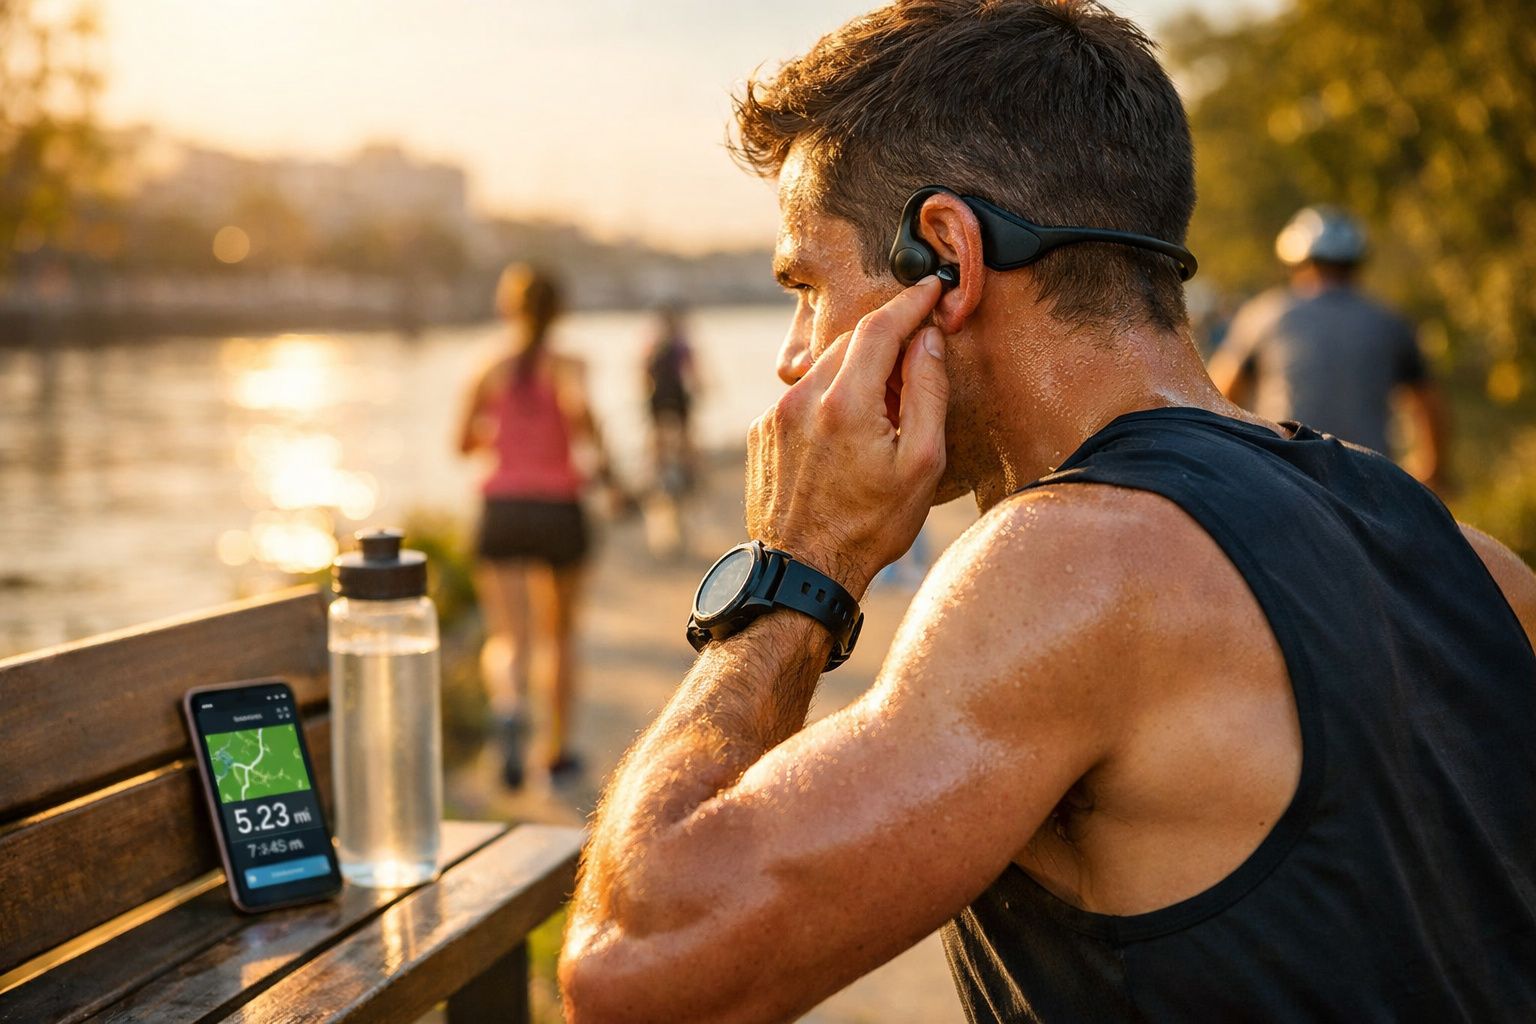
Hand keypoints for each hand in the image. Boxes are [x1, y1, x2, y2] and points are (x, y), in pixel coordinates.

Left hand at [746, 278, 947, 596]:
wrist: (804, 571)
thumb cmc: (870, 526)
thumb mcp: (921, 463)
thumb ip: (927, 391)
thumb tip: (927, 339)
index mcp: (845, 402)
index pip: (880, 326)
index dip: (910, 302)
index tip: (931, 289)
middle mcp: (801, 398)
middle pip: (851, 343)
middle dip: (887, 342)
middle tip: (917, 364)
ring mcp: (775, 416)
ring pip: (824, 369)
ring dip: (857, 374)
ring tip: (883, 418)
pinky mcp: (761, 433)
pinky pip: (803, 398)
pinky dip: (830, 400)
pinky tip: (846, 441)